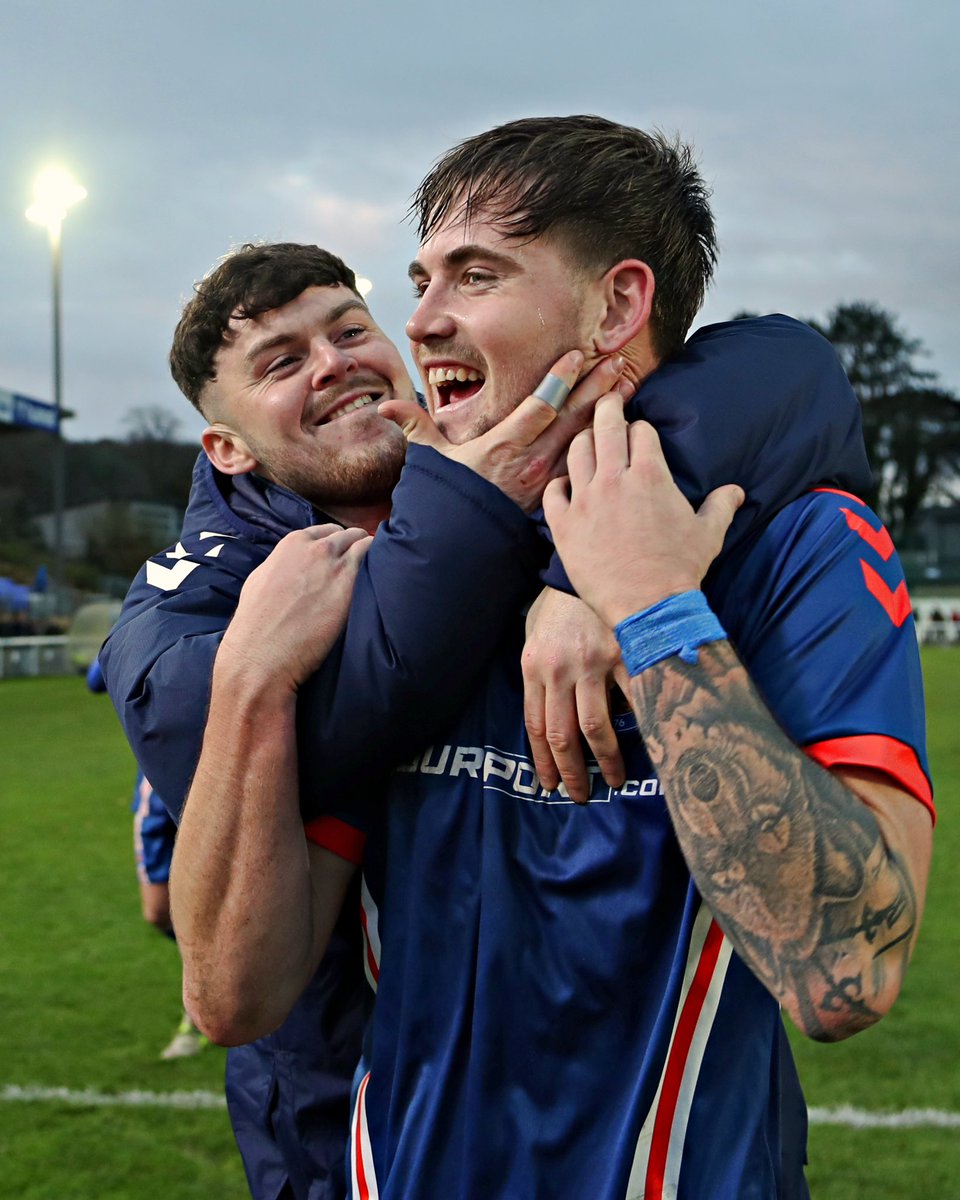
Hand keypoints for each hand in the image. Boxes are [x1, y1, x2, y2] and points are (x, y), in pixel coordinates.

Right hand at [219, 524, 371, 691]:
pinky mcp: (350, 587)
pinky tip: (381, 575)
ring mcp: (335, 566)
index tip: (343, 550)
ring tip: (377, 563)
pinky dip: (379, 565)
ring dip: (370, 551)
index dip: (336, 540)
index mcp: (292, 544)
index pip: (325, 530)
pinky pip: (372, 564)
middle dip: (356, 543)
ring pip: (365, 544)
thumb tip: (295, 565)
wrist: (264, 652)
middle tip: (362, 558)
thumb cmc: (256, 622)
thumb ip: (283, 564)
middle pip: (348, 535)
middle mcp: (316, 549)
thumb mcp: (261, 579)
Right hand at [378, 352, 632, 512]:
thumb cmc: (450, 500)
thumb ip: (417, 428)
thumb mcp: (433, 462)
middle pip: (570, 419)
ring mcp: (546, 480)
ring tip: (627, 386)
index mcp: (504, 446)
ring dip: (606, 413)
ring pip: (582, 440)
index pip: (539, 406)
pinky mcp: (555, 494)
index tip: (578, 355)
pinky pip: (583, 465)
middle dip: (595, 389)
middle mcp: (530, 461)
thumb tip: (387, 409)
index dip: (559, 379)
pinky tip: (618, 431)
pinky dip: (601, 444)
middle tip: (617, 361)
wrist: (464, 548)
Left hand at [521, 588, 630, 802]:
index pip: (536, 726)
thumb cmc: (563, 602)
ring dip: (604, 760)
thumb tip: (543, 707)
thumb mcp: (535, 632)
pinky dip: (638, 726)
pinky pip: (632, 700)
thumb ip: (538, 670)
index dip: (543, 760)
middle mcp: (559, 669)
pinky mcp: (625, 654)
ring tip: (613, 781)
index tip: (550, 785)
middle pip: (562, 734)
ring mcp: (594, 663)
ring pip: (595, 726)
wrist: (593, 565)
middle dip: (570, 770)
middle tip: (579, 795)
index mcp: (534, 665)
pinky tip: (644, 746)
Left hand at [543, 398, 743, 627]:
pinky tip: (565, 485)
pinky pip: (553, 491)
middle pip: (606, 426)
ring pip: (576, 452)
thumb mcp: (709, 534)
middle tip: (607, 401)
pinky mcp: (564, 525)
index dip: (642, 429)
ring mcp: (585, 501)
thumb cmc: (680, 569)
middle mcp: (614, 480)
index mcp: (651, 475)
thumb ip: (721, 506)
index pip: (641, 432)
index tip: (641, 433)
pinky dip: (559, 483)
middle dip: (608, 408)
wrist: (648, 606)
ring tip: (586, 439)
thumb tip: (736, 491)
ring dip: (583, 440)